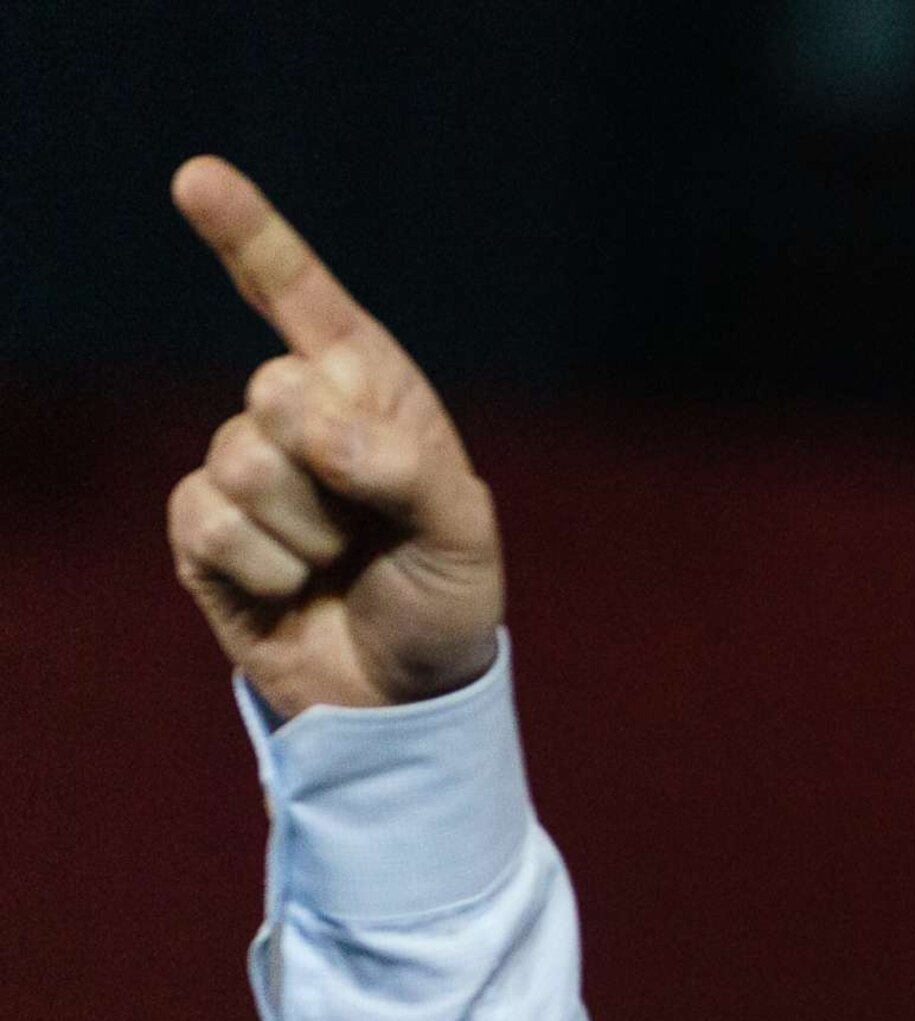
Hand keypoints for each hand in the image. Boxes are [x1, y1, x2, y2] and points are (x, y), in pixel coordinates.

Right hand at [167, 157, 504, 717]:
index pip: (306, 302)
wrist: (403, 695)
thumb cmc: (443, 601)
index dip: (254, 238)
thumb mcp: (464, 537)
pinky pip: (210, 522)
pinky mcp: (202, 530)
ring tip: (337, 565)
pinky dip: (263, 569)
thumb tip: (315, 428)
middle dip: (332, 469)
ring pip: (241, 461)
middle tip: (371, 528)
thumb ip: (407, 470)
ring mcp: (244, 468)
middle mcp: (301, 415)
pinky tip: (289, 590)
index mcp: (372, 393)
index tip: (198, 179)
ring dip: (304, 532)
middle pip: (274, 390)